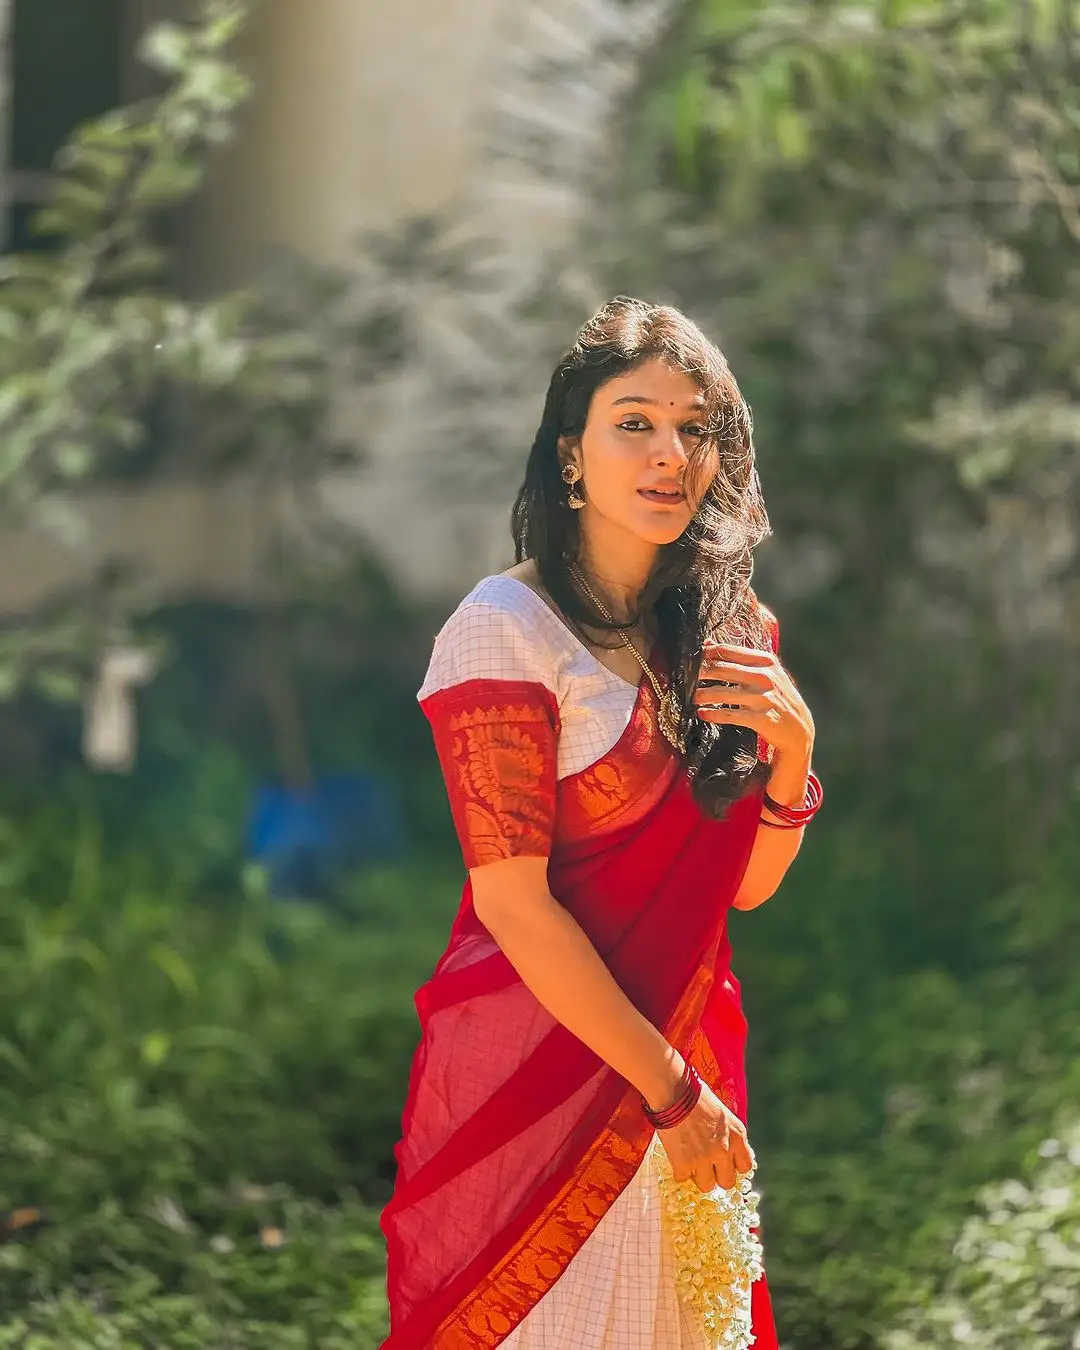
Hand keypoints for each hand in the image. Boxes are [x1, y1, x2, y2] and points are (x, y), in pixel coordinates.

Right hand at [655, 1081, 754, 1192]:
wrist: (674, 1093)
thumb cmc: (697, 1097)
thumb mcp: (723, 1115)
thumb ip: (729, 1135)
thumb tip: (729, 1152)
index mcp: (737, 1136)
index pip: (745, 1167)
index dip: (733, 1166)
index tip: (724, 1162)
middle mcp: (724, 1151)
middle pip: (727, 1182)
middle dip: (717, 1176)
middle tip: (707, 1167)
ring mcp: (704, 1159)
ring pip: (707, 1186)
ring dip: (698, 1177)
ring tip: (690, 1163)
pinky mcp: (684, 1163)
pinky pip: (683, 1178)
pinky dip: (680, 1171)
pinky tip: (677, 1157)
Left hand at [693, 640, 813, 759]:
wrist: (799, 728)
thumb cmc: (778, 698)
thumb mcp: (768, 674)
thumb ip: (742, 660)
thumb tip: (709, 644)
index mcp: (766, 661)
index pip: (729, 651)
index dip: (706, 653)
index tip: (692, 657)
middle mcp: (764, 677)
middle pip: (721, 669)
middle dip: (700, 673)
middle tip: (686, 677)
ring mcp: (762, 698)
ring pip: (721, 693)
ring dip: (702, 695)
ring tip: (693, 697)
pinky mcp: (760, 718)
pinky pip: (729, 715)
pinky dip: (712, 714)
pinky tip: (703, 714)